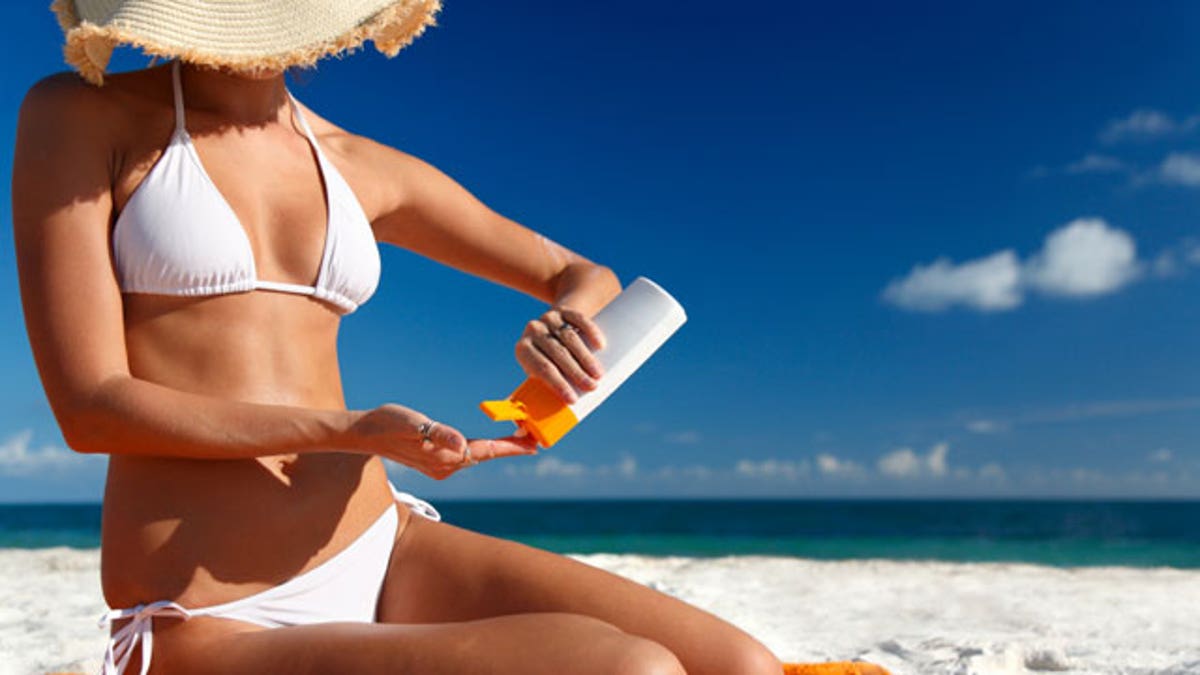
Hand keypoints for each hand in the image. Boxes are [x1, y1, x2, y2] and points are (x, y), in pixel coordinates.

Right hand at [350, 403, 537, 479]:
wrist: (364, 433)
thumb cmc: (387, 423)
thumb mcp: (412, 423)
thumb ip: (438, 433)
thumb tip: (462, 443)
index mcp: (443, 456)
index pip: (484, 451)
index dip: (509, 447)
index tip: (533, 445)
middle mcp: (444, 466)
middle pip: (484, 455)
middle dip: (509, 448)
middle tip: (535, 439)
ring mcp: (439, 468)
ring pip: (475, 457)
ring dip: (495, 448)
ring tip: (518, 439)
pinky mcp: (434, 464)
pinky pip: (464, 457)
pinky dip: (479, 449)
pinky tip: (487, 442)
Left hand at [515, 306, 605, 403]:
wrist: (552, 328)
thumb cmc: (546, 359)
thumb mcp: (537, 371)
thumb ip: (538, 394)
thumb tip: (536, 432)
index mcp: (523, 350)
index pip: (541, 368)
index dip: (557, 384)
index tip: (573, 400)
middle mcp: (533, 331)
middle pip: (557, 354)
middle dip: (576, 373)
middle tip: (592, 387)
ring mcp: (549, 318)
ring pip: (569, 338)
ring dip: (586, 358)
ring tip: (598, 375)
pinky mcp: (565, 310)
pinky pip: (578, 318)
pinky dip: (590, 331)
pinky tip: (600, 344)